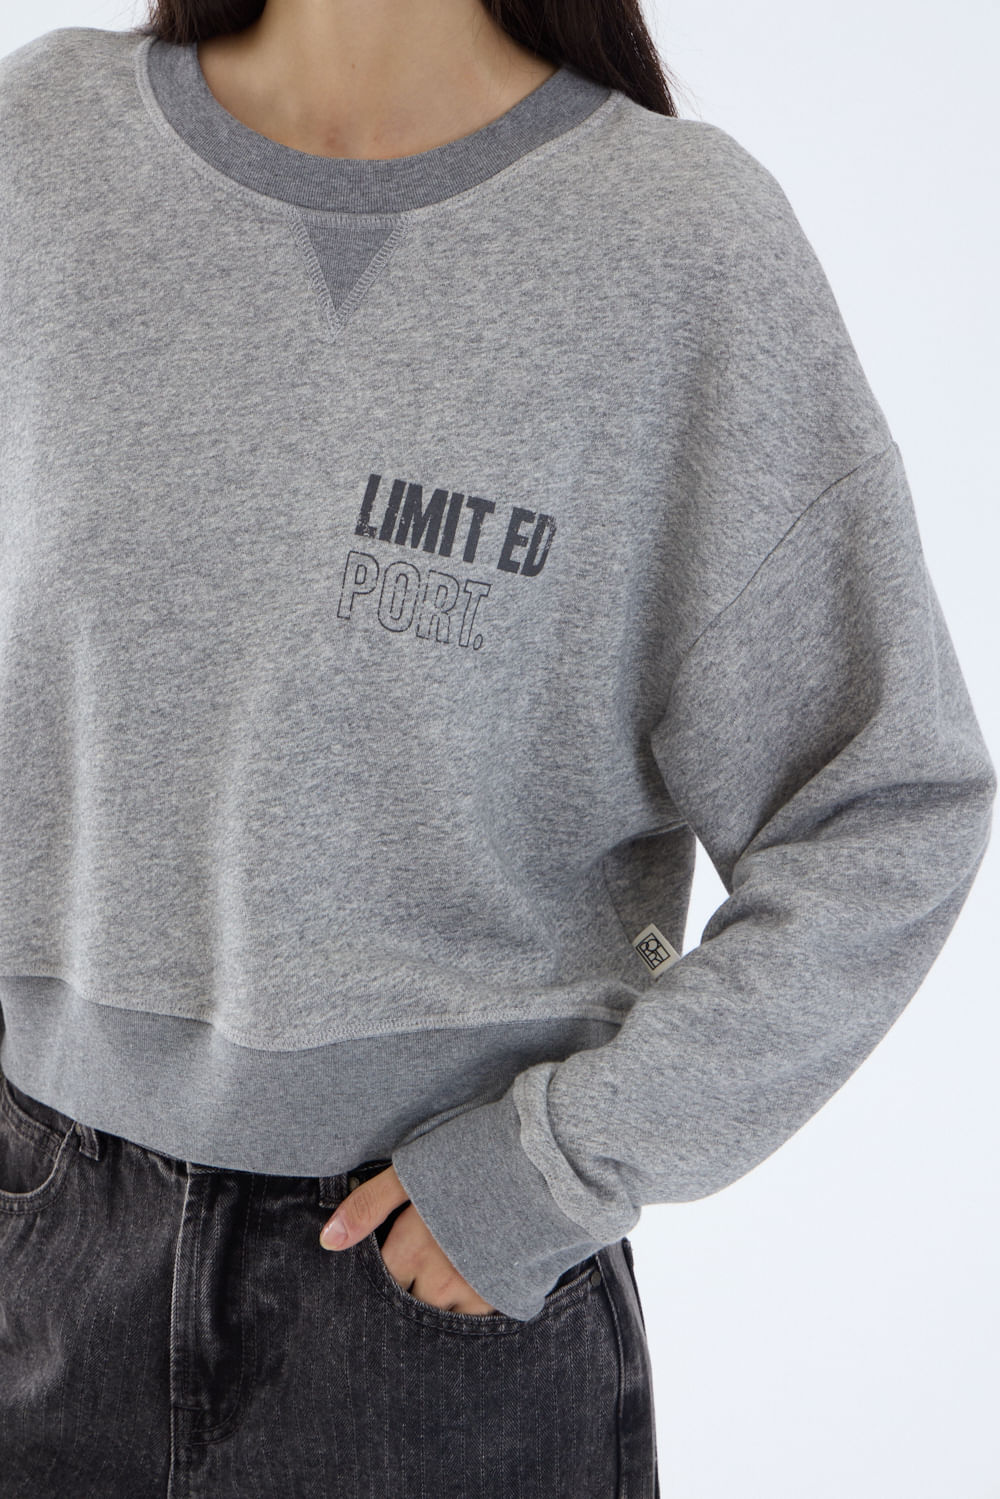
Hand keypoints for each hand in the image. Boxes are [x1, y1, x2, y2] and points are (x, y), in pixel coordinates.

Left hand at [319, 1164, 498, 1315]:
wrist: (544, 1164)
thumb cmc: (474, 1160)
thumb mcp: (412, 1172)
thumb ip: (368, 1205)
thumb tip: (327, 1242)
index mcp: (413, 1250)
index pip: (380, 1283)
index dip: (377, 1276)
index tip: (382, 1270)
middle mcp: (440, 1280)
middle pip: (407, 1308)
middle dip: (404, 1298)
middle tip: (408, 1282)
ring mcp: (476, 1293)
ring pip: (440, 1318)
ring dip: (435, 1306)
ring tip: (436, 1287)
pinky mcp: (507, 1296)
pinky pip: (477, 1319)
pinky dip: (468, 1308)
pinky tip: (468, 1289)